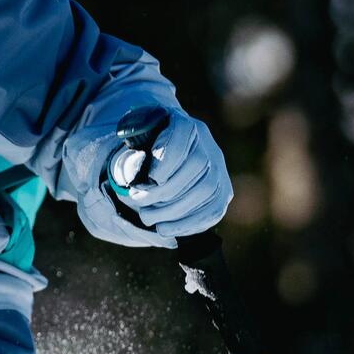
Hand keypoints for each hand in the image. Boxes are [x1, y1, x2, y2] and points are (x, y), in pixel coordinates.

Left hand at [107, 108, 231, 238]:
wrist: (166, 155)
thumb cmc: (146, 150)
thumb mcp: (135, 143)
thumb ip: (133, 153)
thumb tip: (131, 175)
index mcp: (185, 125)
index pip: (183, 137)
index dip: (166, 161)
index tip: (148, 178)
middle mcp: (207, 144)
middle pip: (198, 165)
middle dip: (165, 192)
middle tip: (139, 203)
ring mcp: (218, 168)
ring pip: (206, 189)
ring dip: (174, 211)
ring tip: (149, 219)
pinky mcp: (223, 191)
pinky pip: (213, 209)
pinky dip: (189, 223)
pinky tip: (166, 229)